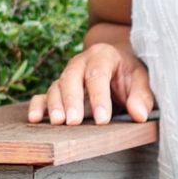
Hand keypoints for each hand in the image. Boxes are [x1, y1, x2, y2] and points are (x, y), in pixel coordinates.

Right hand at [27, 36, 154, 125]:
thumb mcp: (141, 81)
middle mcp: (80, 62)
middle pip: (71, 78)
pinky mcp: (59, 89)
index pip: (98, 74)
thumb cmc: (130, 74)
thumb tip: (139, 115)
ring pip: (56, 87)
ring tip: (58, 122)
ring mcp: (67, 75)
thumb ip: (142, 96)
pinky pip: (44, 95)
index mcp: (102, 55)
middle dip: (71, 100)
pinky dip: (38, 106)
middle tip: (73, 122)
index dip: (99, 97)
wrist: (118, 64)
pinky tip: (35, 119)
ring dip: (55, 105)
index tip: (102, 120)